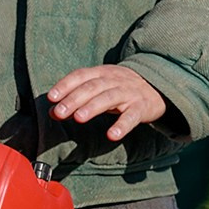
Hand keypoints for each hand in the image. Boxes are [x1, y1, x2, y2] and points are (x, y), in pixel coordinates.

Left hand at [47, 64, 167, 142]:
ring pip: (109, 98)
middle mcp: (114, 80)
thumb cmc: (119, 89)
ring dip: (92, 107)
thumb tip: (52, 112)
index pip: (81, 75)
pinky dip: (122, 125)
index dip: (66, 85)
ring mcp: (129, 93)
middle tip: (59, 112)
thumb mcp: (99, 89)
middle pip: (92, 87)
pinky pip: (131, 116)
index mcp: (102, 73)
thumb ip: (76, 99)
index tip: (51, 97)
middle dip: (74, 99)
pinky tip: (112, 135)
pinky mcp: (141, 107)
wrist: (156, 87)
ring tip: (78, 118)